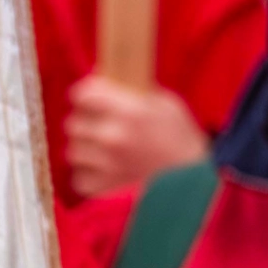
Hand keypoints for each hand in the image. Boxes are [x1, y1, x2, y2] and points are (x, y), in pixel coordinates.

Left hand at [64, 75, 210, 196]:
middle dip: (86, 123)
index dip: (85, 94)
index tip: (89, 98)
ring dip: (86, 150)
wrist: (194, 186)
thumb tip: (102, 78)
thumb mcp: (166, 105)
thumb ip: (132, 93)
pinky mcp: (101, 189)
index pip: (83, 94)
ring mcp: (105, 165)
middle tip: (100, 126)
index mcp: (130, 112)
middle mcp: (113, 137)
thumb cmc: (182, 142)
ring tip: (105, 152)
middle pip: (73, 123)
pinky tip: (106, 172)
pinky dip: (89, 175)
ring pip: (73, 151)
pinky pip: (78, 177)